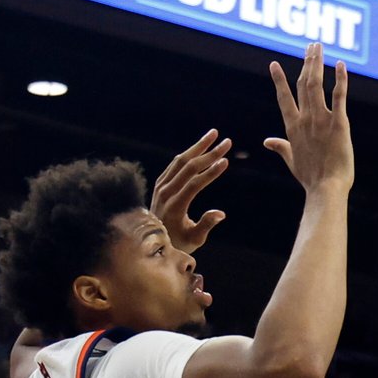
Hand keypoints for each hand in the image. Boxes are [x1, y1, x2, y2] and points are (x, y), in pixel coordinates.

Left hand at [150, 128, 229, 252]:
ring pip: (180, 161)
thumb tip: (221, 213)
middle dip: (209, 152)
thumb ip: (206, 225)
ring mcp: (161, 186)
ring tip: (214, 134)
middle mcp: (166, 192)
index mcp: (175, 206)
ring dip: (198, 146)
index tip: (226, 161)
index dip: (211, 172)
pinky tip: (200, 148)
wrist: (150, 242)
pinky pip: (175, 164)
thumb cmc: (178, 242)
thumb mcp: (195, 240)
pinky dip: (189, 154)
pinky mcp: (160, 183)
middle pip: (188, 167)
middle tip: (227, 142)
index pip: (195, 183)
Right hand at [265, 43, 352, 193]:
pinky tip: (340, 64)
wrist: (326, 188)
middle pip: (302, 84)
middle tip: (310, 47)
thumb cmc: (311, 177)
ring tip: (318, 47)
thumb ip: (280, 147)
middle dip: (306, 63)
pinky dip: (340, 79)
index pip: (284, 98)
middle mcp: (305, 119)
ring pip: (316, 85)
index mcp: (292, 127)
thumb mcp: (291, 160)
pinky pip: (339, 96)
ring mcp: (321, 120)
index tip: (274, 64)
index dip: (279, 80)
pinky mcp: (339, 123)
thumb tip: (266, 141)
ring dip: (316, 64)